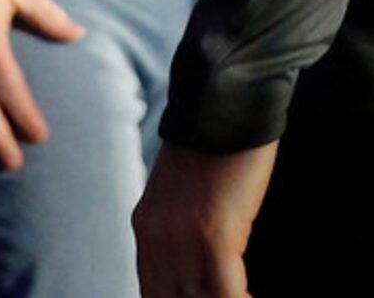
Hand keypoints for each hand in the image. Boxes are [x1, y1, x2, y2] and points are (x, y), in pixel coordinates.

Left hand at [134, 140, 277, 297]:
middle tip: (227, 297)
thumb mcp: (183, 188)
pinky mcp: (213, 234)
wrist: (223, 97)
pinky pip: (225, 294)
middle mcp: (156, 237)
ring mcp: (182, 238)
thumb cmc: (216, 139)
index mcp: (146, 225)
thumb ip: (182, 225)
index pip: (152, 291)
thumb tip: (202, 259)